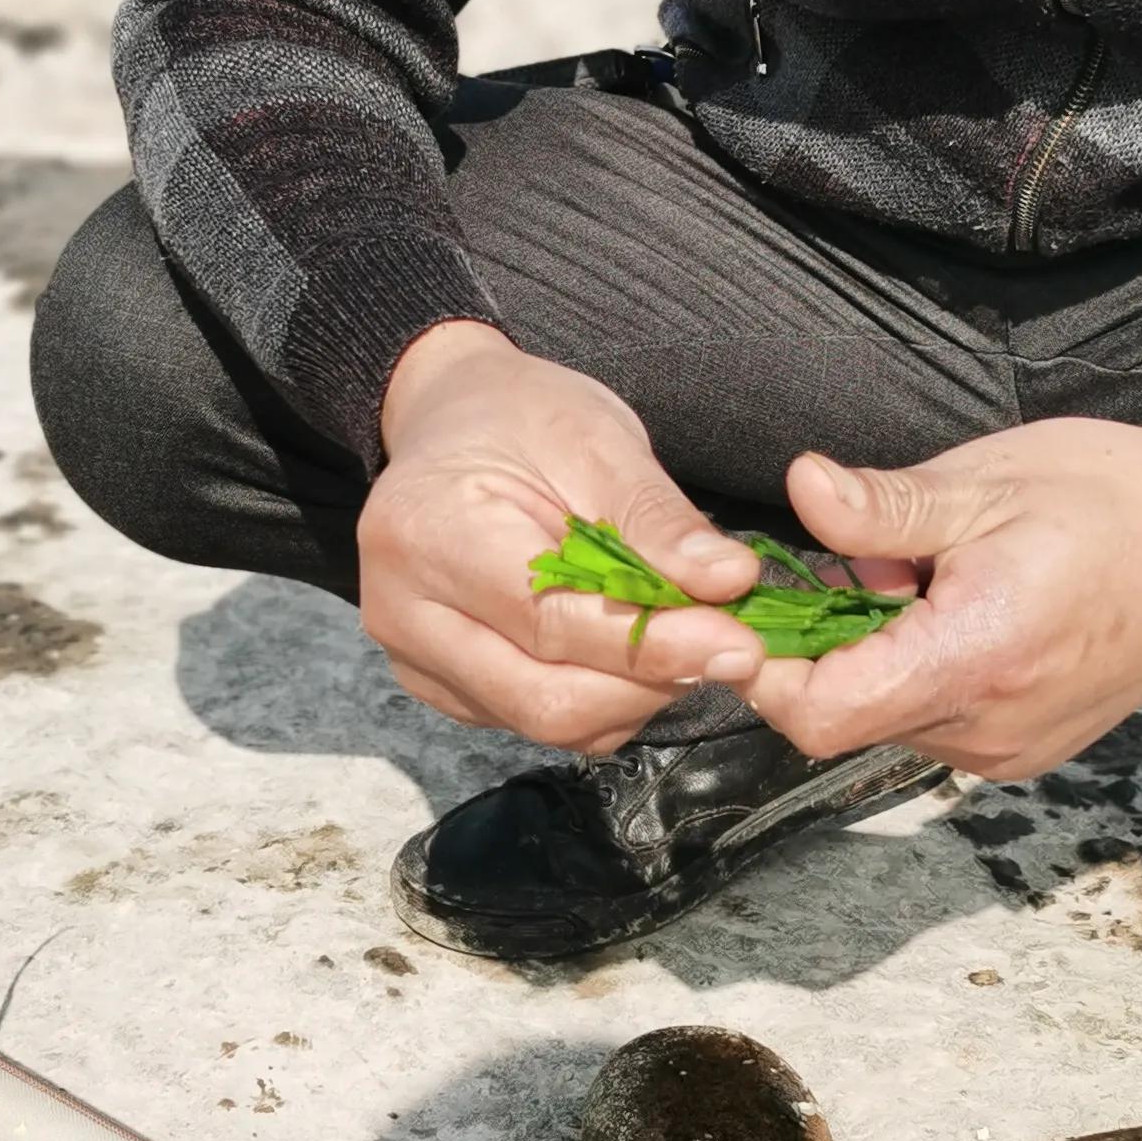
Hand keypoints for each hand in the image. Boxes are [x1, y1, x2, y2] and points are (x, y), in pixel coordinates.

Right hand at [359, 323, 766, 751]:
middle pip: (544, 699)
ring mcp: (414, 659)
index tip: (739, 645)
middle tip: (726, 646)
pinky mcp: (439, 686)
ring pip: (545, 722)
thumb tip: (730, 583)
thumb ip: (657, 521)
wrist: (449, 420)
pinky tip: (631, 647)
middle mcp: (402, 613)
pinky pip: (533, 720)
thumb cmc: (519, 418)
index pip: (550, 621)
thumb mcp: (594, 439)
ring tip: (681, 636)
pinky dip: (602, 698)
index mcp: (426, 534)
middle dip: (650, 683)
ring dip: (633, 696)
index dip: (652, 645)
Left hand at [735, 418, 1141, 780]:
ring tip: (921, 577)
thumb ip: (884, 505)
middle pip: (842, 717)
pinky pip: (933, 720)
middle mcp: (986, 728)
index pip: (815, 715)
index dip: (762, 666)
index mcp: (970, 660)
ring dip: (872, 658)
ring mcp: (1008, 750)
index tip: (751, 604)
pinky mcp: (1023, 749)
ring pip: (885, 718)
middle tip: (855, 562)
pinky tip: (956, 609)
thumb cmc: (1115, 501)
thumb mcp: (988, 483)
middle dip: (818, 647)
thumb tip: (798, 488)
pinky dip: (917, 671)